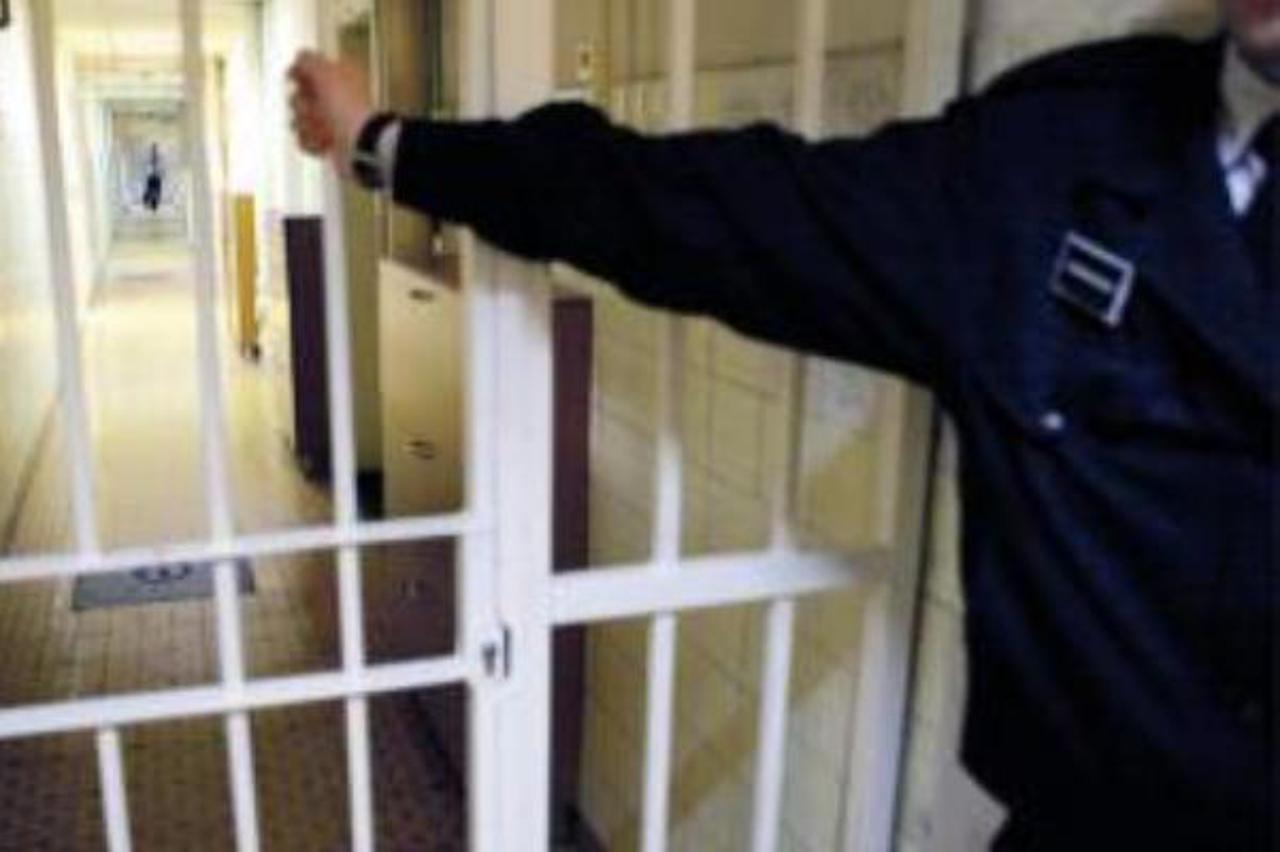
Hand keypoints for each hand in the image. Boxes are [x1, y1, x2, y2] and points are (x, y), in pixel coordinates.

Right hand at [287, 50, 373, 175]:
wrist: (360, 142)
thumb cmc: (345, 106)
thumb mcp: (325, 72)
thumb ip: (307, 60)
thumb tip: (298, 59)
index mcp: (339, 78)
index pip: (308, 71)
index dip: (299, 76)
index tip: (295, 79)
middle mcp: (335, 98)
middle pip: (298, 97)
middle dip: (301, 105)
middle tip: (316, 110)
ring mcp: (331, 122)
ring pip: (299, 120)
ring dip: (306, 125)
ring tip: (323, 130)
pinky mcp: (327, 142)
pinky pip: (304, 140)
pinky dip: (311, 142)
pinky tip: (323, 143)